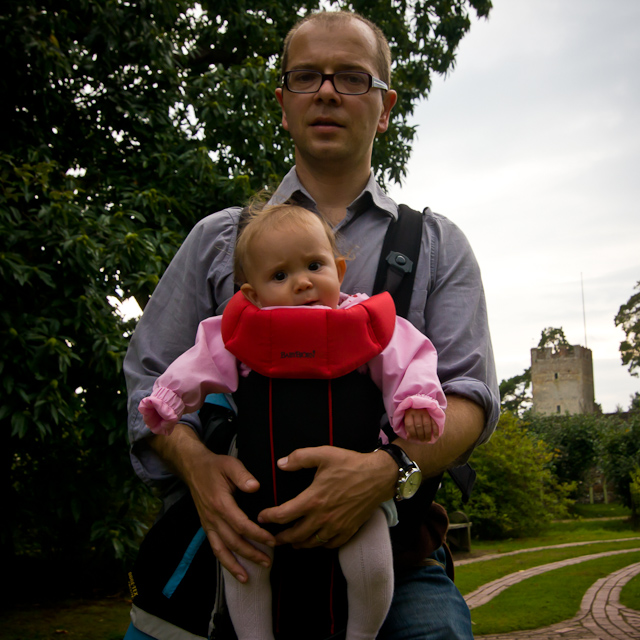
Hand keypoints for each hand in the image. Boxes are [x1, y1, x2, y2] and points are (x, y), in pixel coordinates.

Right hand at [150, 426, 275, 582]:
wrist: (194, 468)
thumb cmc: (215, 466)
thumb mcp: (230, 465)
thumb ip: (242, 475)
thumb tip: (255, 487)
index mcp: (221, 503)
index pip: (241, 524)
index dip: (257, 535)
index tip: (272, 541)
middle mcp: (213, 517)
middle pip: (233, 541)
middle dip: (250, 554)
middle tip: (268, 562)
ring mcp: (208, 524)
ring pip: (221, 550)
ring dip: (235, 565)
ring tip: (248, 577)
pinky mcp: (206, 526)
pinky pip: (214, 547)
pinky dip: (224, 561)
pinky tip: (234, 570)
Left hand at [257, 446, 396, 548]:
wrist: (378, 476)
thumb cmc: (350, 464)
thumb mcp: (324, 454)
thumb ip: (300, 458)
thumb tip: (280, 464)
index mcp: (313, 499)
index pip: (284, 515)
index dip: (269, 518)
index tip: (261, 517)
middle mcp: (323, 517)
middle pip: (295, 535)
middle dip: (280, 538)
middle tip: (272, 537)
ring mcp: (336, 526)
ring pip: (311, 543)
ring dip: (298, 544)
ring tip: (291, 542)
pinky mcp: (348, 530)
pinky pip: (329, 545)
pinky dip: (319, 545)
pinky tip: (315, 541)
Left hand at [403, 408, 434, 441]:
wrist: (420, 403)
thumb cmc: (413, 414)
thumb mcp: (408, 419)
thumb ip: (408, 428)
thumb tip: (409, 438)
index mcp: (408, 413)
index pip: (409, 425)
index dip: (412, 434)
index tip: (414, 439)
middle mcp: (416, 411)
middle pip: (419, 426)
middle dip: (421, 436)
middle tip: (423, 441)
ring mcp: (425, 411)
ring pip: (427, 424)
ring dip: (427, 434)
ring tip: (427, 440)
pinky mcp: (432, 411)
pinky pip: (434, 422)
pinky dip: (435, 430)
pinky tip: (436, 436)